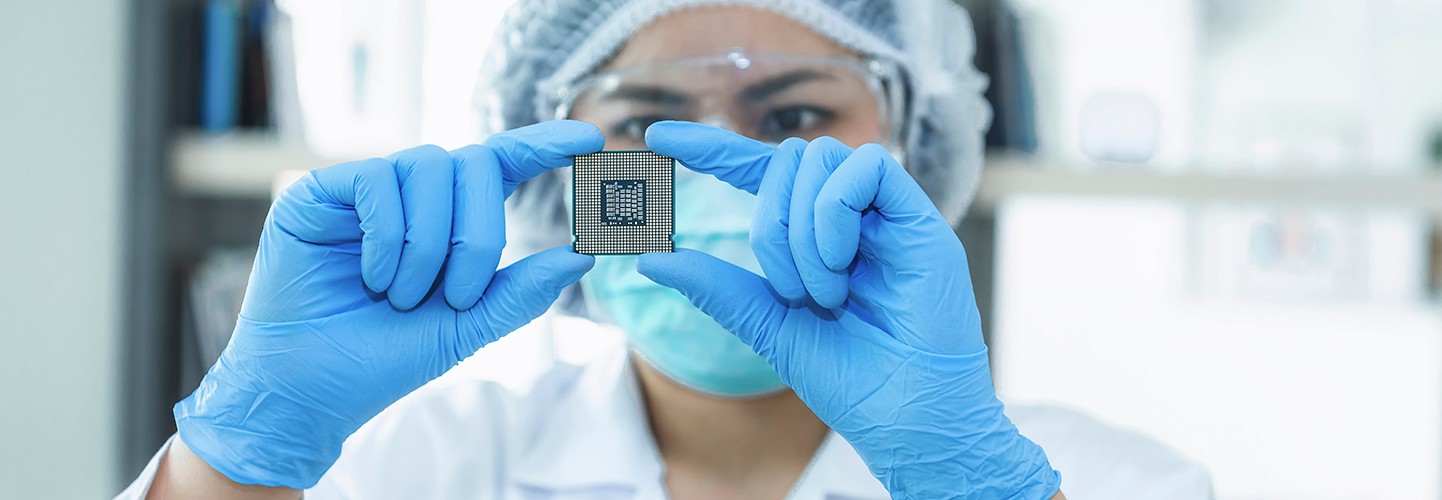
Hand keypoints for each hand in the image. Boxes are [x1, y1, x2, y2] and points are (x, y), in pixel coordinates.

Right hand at [174, 121, 602, 488]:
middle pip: (473, 164)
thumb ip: (521, 292)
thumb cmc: (383, 360)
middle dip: (478, 233)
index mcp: (449, 220)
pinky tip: (372, 277)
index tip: (593, 138)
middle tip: (455, 294)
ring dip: (428, 243)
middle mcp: (410, 196)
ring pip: (427, 166)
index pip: (503, 163)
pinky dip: (387, 236)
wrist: (310, 391)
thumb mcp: (466, 327)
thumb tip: (583, 254)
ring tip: (401, 296)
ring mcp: (365, 189)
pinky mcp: (319, 192)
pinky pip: (376, 181)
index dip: (545, 144)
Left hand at [638, 121, 1060, 498]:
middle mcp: (851, 215)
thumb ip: (718, 288)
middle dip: (770, 224)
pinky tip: (842, 264)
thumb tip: (651, 258)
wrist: (906, 419)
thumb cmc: (850, 380)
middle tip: (789, 291)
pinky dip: (836, 212)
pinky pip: (866, 167)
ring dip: (803, 231)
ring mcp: (886, 213)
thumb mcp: (770, 326)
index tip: (657, 137)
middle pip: (787, 160)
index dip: (712, 148)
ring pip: (820, 158)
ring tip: (825, 293)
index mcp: (813, 234)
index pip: (758, 170)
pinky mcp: (919, 217)